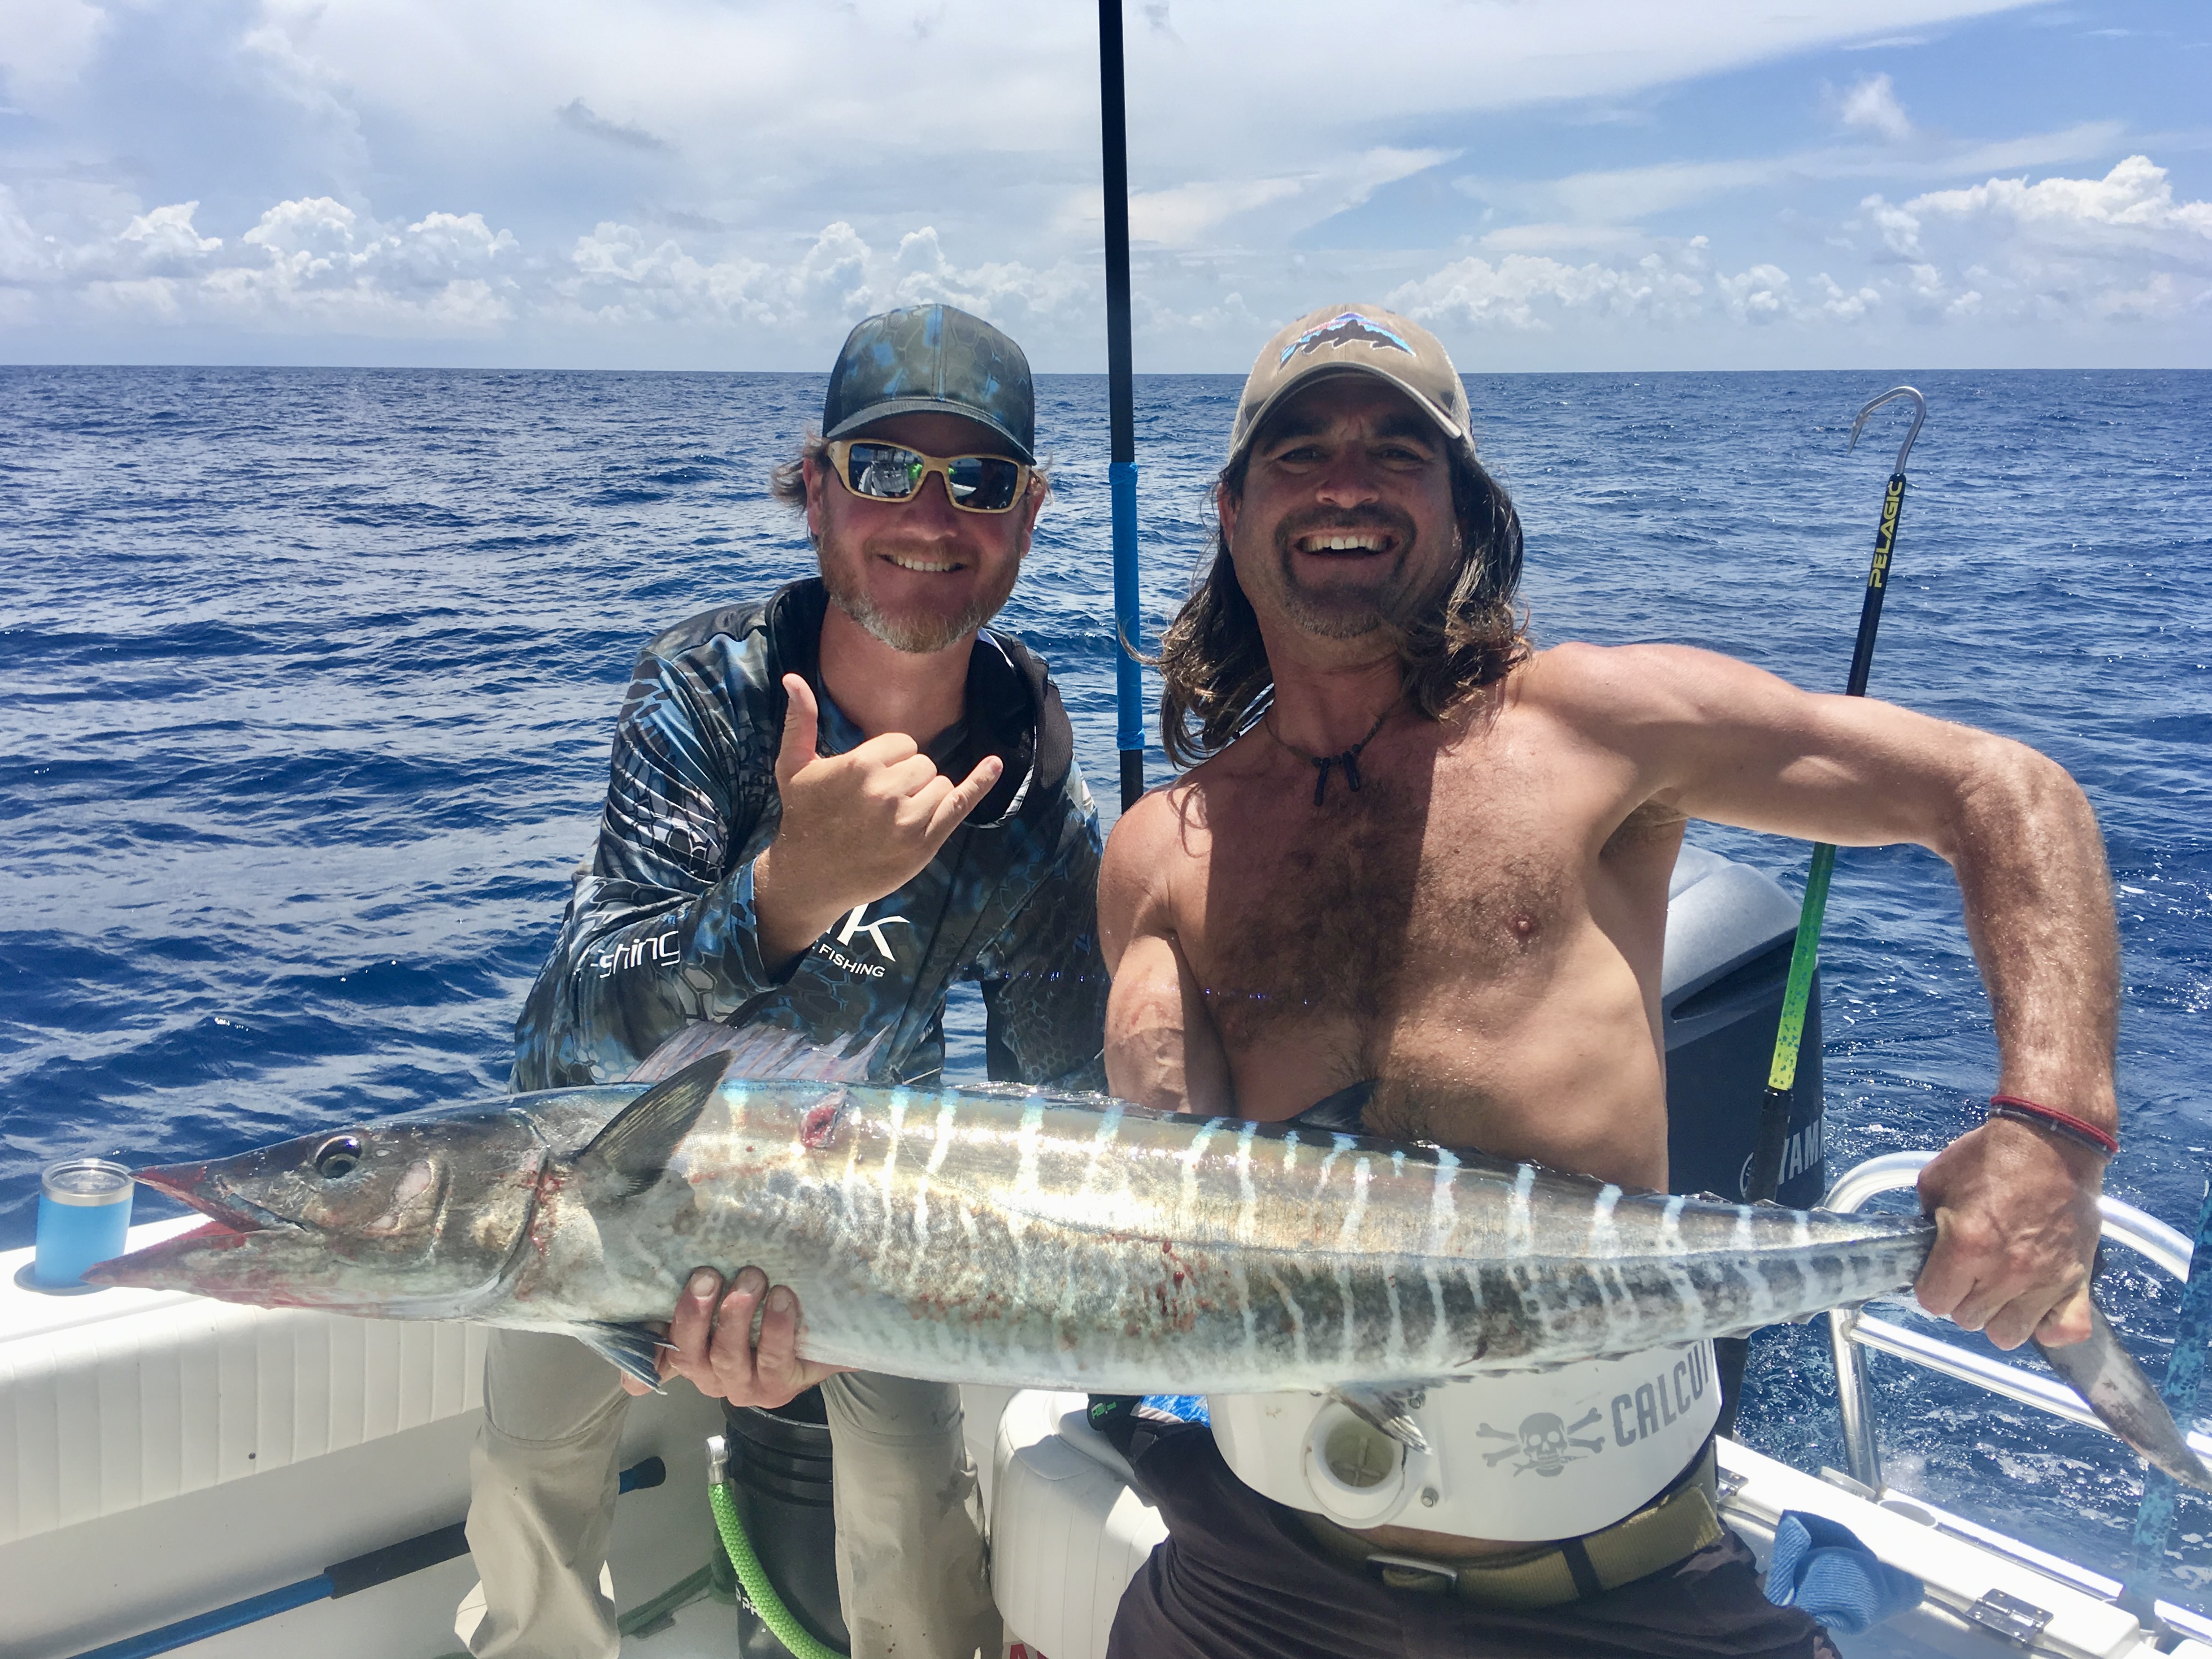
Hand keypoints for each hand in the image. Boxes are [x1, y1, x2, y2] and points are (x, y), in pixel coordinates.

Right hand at [619, 1266, 852, 1402]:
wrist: (824, 1329)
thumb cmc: (765, 1305)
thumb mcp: (729, 1290)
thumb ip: (702, 1280)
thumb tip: (680, 1239)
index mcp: (691, 1353)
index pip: (651, 1364)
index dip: (637, 1356)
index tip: (641, 1327)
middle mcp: (710, 1375)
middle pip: (687, 1354)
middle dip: (694, 1314)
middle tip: (708, 1276)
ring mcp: (744, 1385)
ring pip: (727, 1357)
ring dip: (736, 1315)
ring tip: (752, 1277)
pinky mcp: (779, 1386)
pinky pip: (772, 1361)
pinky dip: (776, 1328)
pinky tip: (783, 1297)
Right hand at [752, 674, 1002, 963]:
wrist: (809, 876)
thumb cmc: (803, 817)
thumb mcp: (793, 767)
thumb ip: (800, 721)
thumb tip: (793, 678)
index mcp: (860, 765)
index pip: (902, 743)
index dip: (890, 759)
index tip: (872, 779)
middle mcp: (887, 790)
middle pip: (924, 763)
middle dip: (908, 777)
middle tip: (879, 803)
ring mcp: (909, 818)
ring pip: (940, 784)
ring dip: (925, 795)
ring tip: (894, 816)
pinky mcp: (925, 842)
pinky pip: (961, 803)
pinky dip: (981, 782)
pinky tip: (995, 764)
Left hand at [1914, 1116, 2104, 1349]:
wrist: (2051, 1141)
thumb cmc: (1991, 1157)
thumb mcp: (1935, 1181)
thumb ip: (1925, 1222)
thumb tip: (1922, 1250)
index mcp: (1967, 1246)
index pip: (1934, 1301)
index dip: (1931, 1287)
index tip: (1938, 1271)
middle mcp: (2007, 1271)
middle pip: (1969, 1319)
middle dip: (1962, 1297)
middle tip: (1971, 1269)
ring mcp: (2046, 1280)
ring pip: (2009, 1334)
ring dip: (1999, 1314)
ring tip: (2000, 1285)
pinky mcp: (2078, 1280)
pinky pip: (2065, 1330)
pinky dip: (2049, 1324)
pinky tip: (2036, 1302)